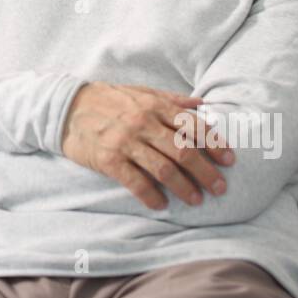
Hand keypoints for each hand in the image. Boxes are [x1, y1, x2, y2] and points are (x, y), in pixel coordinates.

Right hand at [59, 82, 233, 209]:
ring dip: (185, 188)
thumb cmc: (109, 100)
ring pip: (164, 169)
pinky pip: (136, 182)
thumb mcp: (141, 92)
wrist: (68, 107)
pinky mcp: (109, 160)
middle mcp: (143, 123)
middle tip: (220, 187)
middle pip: (184, 152)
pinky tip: (162, 204)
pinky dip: (152, 196)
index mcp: (154, 106)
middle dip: (206, 172)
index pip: (193, 126)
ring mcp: (126, 142)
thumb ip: (173, 100)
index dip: (215, 144)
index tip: (230, 160)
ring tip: (197, 200)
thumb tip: (203, 104)